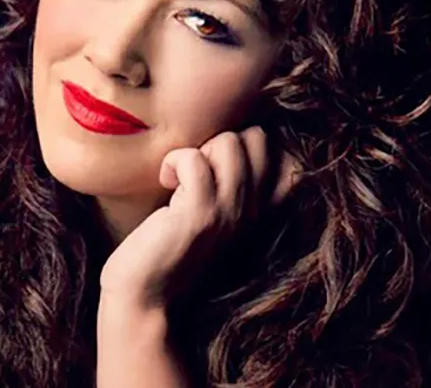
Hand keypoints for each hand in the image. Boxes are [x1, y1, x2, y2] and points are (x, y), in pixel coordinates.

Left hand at [99, 126, 297, 307]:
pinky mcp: (199, 215)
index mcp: (260, 211)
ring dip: (199, 148)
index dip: (250, 145)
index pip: (286, 157)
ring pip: (230, 143)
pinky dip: (174, 161)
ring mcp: (229, 213)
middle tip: (197, 168)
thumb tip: (227, 136)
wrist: (144, 294)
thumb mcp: (210, 213)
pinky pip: (193, 160)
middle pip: (258, 139)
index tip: (218, 164)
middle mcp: (253, 212)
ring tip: (181, 176)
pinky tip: (165, 181)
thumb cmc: (168, 247)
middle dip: (222, 138)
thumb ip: (227, 183)